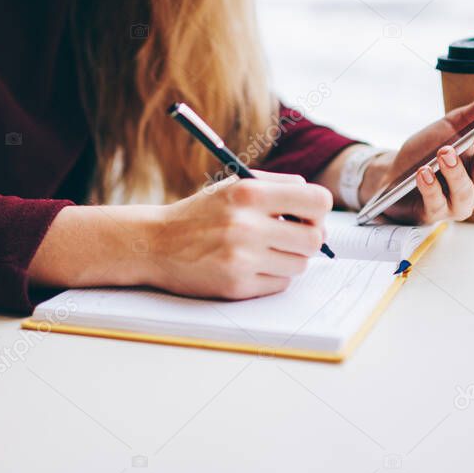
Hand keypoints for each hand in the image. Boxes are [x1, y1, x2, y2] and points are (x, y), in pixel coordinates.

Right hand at [149, 171, 332, 299]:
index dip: (318, 211)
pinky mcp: (237, 286)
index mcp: (249, 193)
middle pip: (314, 239)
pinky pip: (280, 284)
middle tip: (292, 237)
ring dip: (290, 259)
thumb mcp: (233, 186)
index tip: (306, 215)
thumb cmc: (199, 214)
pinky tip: (252, 266)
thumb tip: (318, 205)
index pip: (317, 201)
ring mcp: (242, 259)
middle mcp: (246, 225)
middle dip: (309, 239)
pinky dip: (273, 276)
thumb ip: (276, 186)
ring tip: (266, 250)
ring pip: (300, 265)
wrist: (155, 244)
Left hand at [359, 82, 473, 223]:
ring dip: (456, 171)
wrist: (394, 176)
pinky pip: (436, 203)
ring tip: (444, 153)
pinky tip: (424, 173)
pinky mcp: (435, 213)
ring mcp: (459, 203)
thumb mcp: (453, 125)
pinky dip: (431, 187)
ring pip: (466, 191)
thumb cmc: (429, 151)